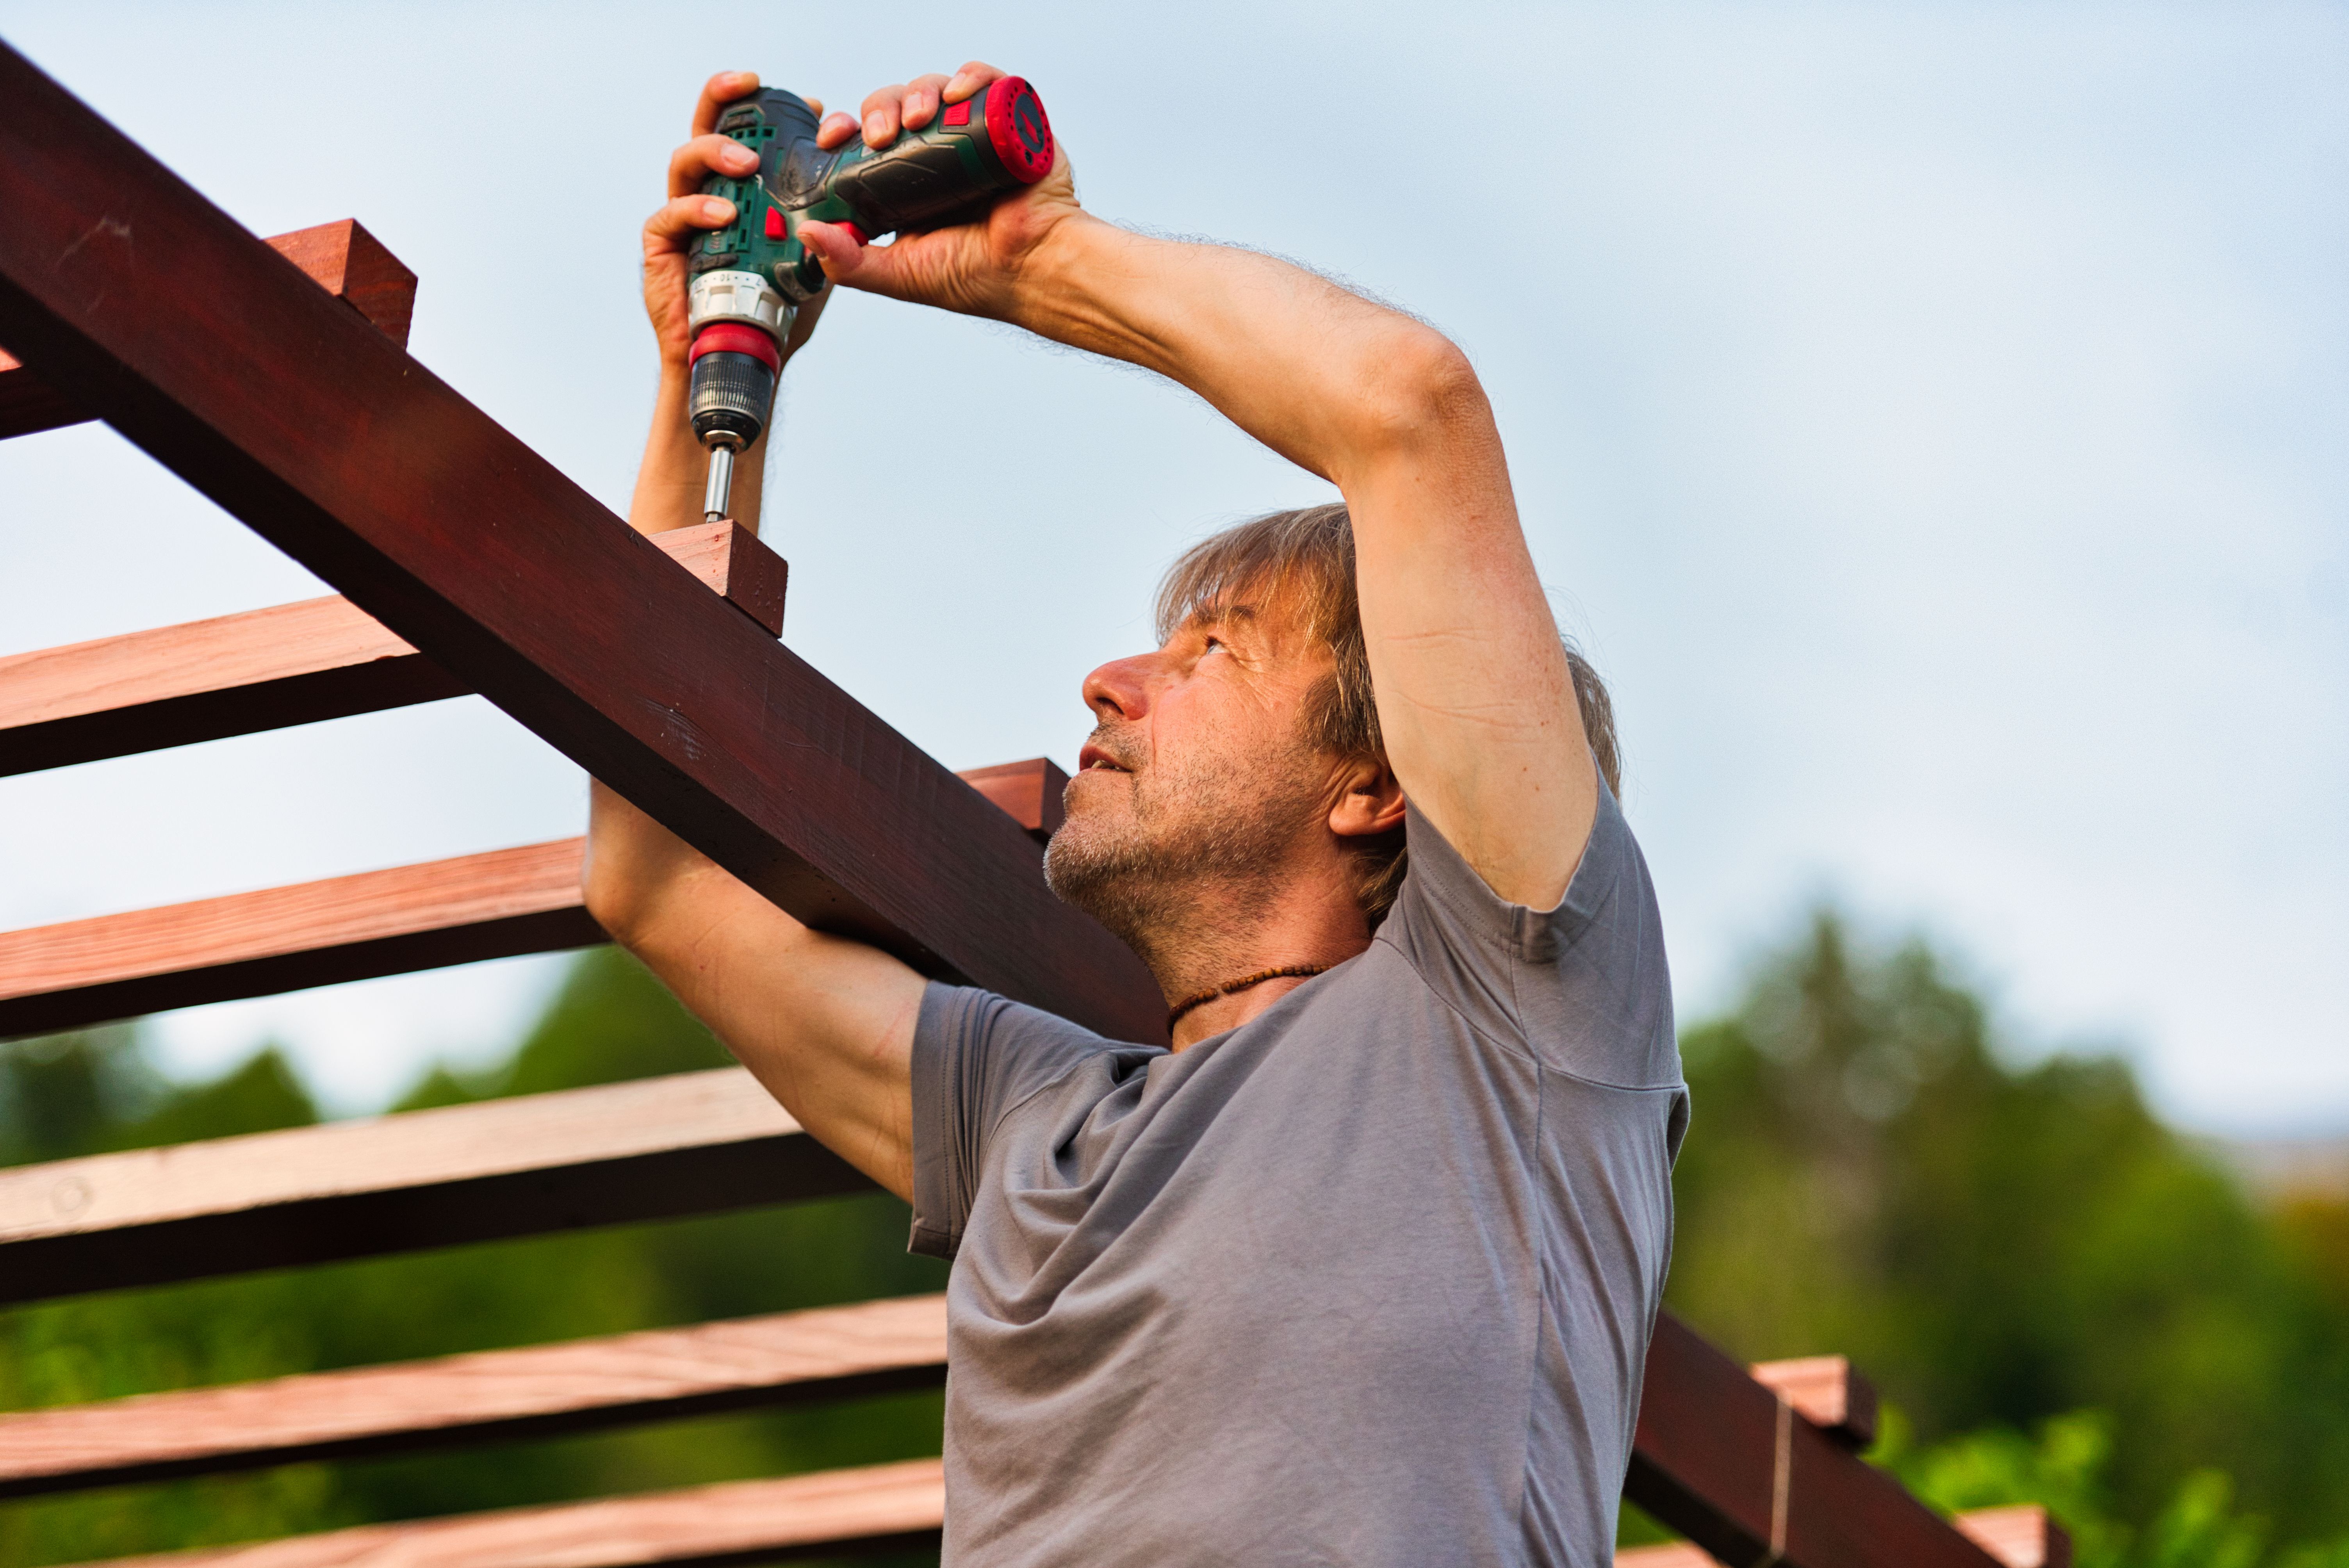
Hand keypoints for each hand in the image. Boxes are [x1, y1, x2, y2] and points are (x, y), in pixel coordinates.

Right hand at [640, 70, 829, 370]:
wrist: (745, 356)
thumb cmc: (776, 308)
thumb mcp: (815, 260)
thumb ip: (830, 227)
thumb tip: (860, 191)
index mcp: (740, 189)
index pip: (747, 134)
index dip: (771, 110)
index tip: (812, 105)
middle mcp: (707, 193)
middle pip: (705, 128)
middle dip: (722, 97)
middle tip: (749, 83)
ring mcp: (682, 217)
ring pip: (684, 163)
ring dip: (715, 153)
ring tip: (747, 162)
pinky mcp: (661, 247)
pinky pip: (670, 216)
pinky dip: (698, 210)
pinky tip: (725, 214)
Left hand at [794, 62, 1084, 319]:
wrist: (1036, 271)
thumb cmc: (978, 278)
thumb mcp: (900, 275)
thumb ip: (850, 263)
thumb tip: (806, 233)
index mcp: (908, 184)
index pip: (867, 141)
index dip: (846, 130)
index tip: (833, 137)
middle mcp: (940, 154)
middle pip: (897, 107)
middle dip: (880, 109)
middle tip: (882, 135)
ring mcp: (976, 135)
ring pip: (935, 89)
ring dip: (919, 92)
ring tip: (920, 118)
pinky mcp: (1012, 122)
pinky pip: (988, 82)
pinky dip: (971, 76)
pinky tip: (958, 93)